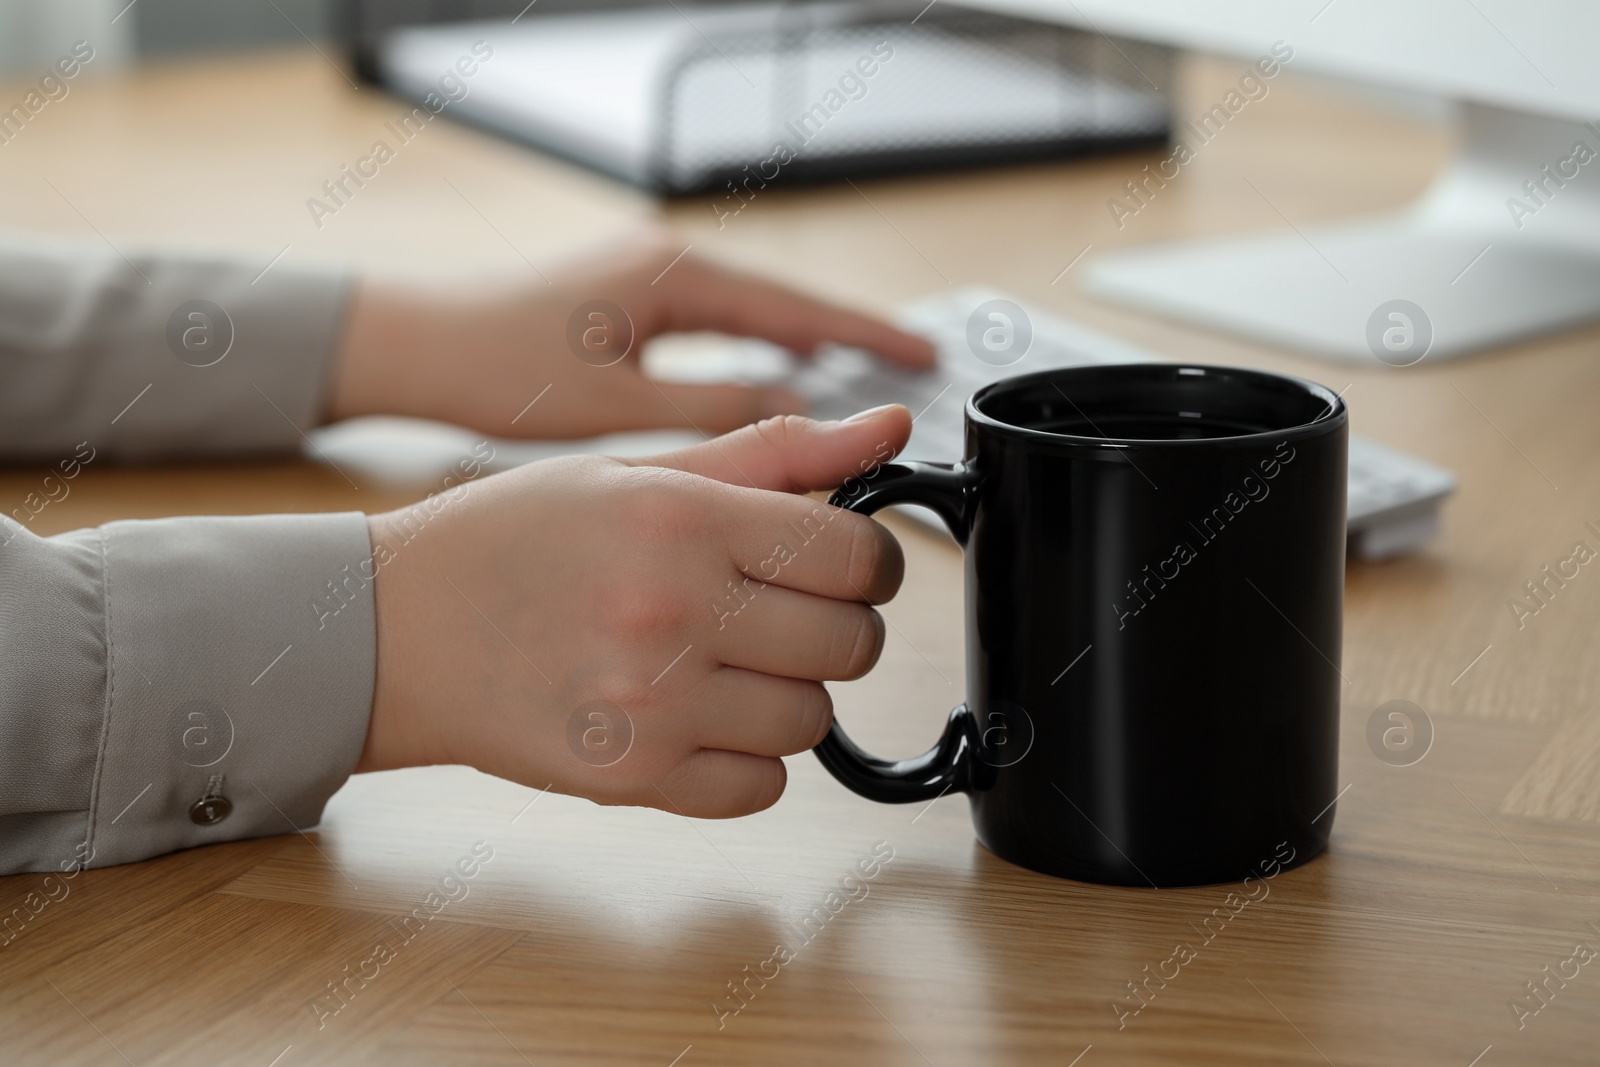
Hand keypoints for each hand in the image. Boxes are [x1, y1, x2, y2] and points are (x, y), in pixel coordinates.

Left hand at [326, 231, 934, 439]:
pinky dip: (752, 350)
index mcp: (670, 275)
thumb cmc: (496, 368)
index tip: (920, 357)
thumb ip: (711, 410)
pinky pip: (712, 325)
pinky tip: (770, 379)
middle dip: (845, 335)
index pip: (793, 307)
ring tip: (857, 376)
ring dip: (800, 343)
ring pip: (747, 314)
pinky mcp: (625, 299)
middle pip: (781, 302)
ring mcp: (644, 277)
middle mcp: (664, 263)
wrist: (414, 345)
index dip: (862, 336)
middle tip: (912, 362)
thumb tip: (794, 415)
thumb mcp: (616, 407)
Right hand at [357, 403, 912, 816]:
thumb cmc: (513, 537)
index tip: (842, 565)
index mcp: (680, 519)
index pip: (855, 555)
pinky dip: (747, 760)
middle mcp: (671, 611)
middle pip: (851, 643)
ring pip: (812, 720)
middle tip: (782, 615)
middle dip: (835, 627)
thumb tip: (891, 425)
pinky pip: (760, 788)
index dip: (867, 562)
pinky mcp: (630, 779)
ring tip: (724, 665)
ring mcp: (652, 705)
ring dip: (787, 695)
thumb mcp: (636, 468)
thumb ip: (774, 452)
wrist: (394, 629)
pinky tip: (697, 719)